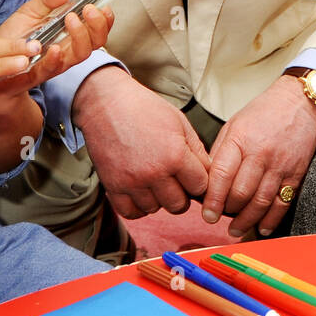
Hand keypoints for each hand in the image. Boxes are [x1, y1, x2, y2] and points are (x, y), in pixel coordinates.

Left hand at [0, 0, 112, 99]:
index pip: (96, 30)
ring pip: (81, 54)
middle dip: (98, 25)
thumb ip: (46, 1)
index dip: (105, 21)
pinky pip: (52, 68)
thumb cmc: (13, 39)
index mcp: (69, 35)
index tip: (104, 7)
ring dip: (81, 36)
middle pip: (96, 42)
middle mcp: (68, 50)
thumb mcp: (29, 12)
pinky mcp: (38, 73)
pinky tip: (55, 47)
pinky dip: (56, 58)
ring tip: (71, 19)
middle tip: (88, 9)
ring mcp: (56, 63)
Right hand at [72, 66, 210, 218]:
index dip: (199, 181)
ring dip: (158, 199)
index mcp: (175, 155)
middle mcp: (155, 173)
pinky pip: (131, 212)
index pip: (200, 187)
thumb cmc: (145, 108)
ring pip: (155, 209)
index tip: (193, 175)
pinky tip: (141, 192)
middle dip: (181, 194)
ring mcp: (132, 182)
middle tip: (175, 181)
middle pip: (179, 205)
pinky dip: (138, 207)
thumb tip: (208, 171)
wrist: (107, 103)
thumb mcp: (180, 122)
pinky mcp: (113, 186)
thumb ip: (196, 150)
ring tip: (155, 181)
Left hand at [202, 76, 315, 237]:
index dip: (212, 199)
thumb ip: (220, 152)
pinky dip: (271, 219)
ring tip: (235, 229)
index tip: (207, 214)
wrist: (299, 102)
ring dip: (246, 220)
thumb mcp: (234, 124)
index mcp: (240, 139)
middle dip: (227, 211)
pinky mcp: (296, 173)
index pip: (222, 175)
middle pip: (240, 193)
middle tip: (219, 218)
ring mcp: (280, 165)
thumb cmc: (264, 112)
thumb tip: (207, 181)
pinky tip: (262, 227)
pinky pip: (282, 203)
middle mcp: (260, 154)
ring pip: (260, 202)